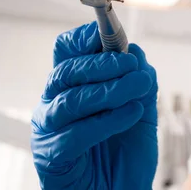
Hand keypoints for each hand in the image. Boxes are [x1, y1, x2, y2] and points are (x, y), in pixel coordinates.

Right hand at [31, 22, 157, 188]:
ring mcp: (49, 129)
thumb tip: (136, 51)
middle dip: (105, 63)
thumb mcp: (141, 111)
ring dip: (111, 90)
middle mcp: (55, 103)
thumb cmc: (125, 157)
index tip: (113, 35)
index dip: (85, 37)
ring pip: (72, 98)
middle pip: (68, 70)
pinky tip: (131, 114)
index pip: (66, 50)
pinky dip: (108, 119)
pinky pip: (76, 132)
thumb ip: (139, 81)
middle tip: (134, 66)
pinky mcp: (52, 156)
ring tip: (139, 88)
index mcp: (72, 86)